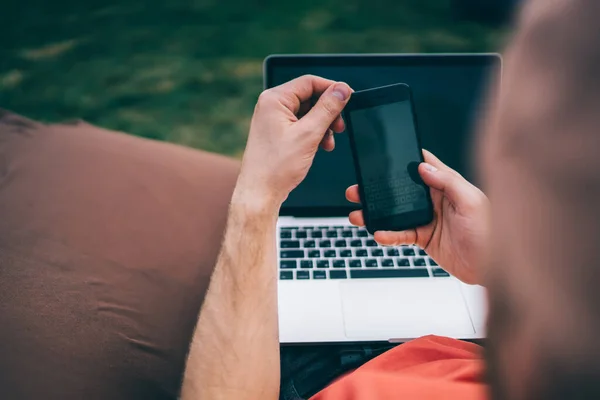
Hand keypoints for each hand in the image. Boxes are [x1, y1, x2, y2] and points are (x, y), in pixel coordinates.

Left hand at [235, 75, 351, 208]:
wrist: (260, 193)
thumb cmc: (276, 167)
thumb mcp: (309, 134)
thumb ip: (327, 109)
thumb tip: (342, 90)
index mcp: (274, 100)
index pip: (309, 82)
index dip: (332, 89)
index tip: (348, 98)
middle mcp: (271, 106)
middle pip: (309, 97)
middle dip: (328, 111)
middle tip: (339, 126)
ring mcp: (273, 120)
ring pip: (307, 112)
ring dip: (323, 125)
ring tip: (329, 141)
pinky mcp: (277, 133)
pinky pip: (301, 124)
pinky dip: (314, 133)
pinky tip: (321, 145)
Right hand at [346, 150, 488, 284]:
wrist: (494, 267)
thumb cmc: (491, 231)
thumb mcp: (472, 201)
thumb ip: (448, 182)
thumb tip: (423, 167)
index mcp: (448, 185)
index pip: (424, 166)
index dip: (405, 159)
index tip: (383, 155)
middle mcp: (435, 200)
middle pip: (402, 189)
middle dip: (379, 189)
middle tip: (359, 188)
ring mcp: (428, 219)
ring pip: (396, 212)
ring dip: (376, 213)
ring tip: (357, 214)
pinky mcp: (424, 238)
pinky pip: (401, 234)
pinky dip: (388, 235)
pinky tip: (378, 234)